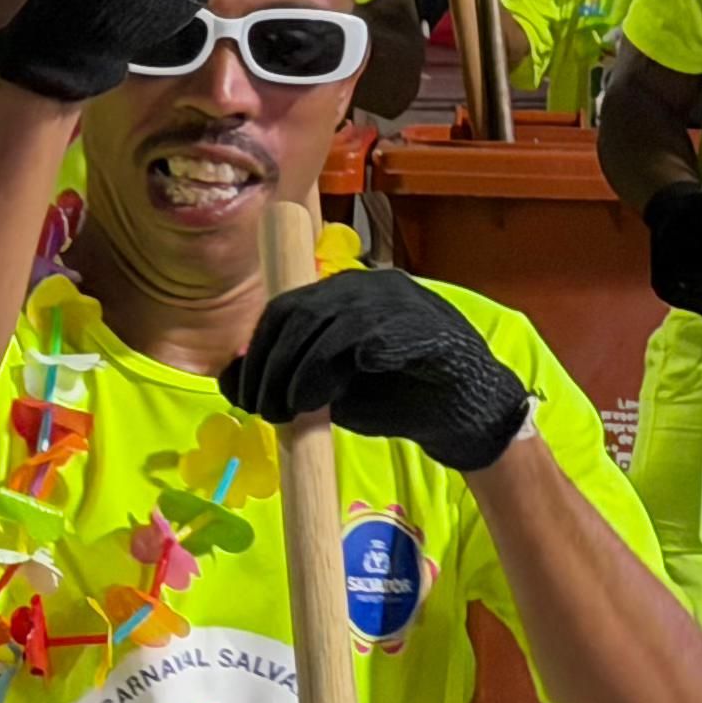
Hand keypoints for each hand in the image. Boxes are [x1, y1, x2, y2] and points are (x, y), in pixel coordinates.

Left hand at [217, 266, 529, 472]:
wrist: (469, 416)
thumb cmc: (400, 400)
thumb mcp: (330, 393)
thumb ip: (287, 381)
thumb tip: (231, 381)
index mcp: (345, 296)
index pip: (284, 308)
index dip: (256, 351)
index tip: (244, 393)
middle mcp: (366, 285)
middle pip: (294, 311)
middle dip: (267, 364)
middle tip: (261, 409)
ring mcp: (394, 298)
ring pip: (318, 321)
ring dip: (291, 373)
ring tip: (285, 413)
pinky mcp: (414, 322)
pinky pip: (355, 339)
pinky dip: (325, 371)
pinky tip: (318, 402)